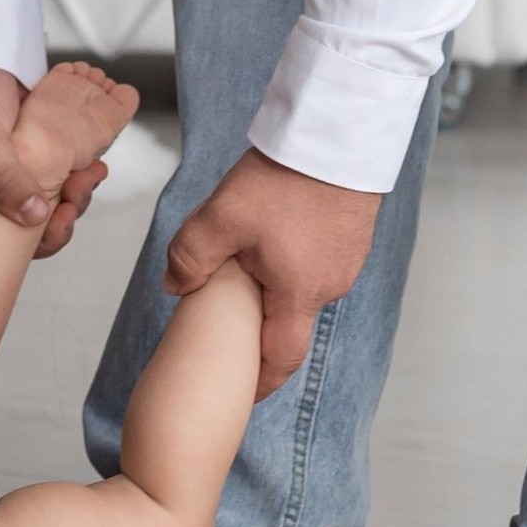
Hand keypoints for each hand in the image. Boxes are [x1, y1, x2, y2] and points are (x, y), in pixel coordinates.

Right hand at [0, 59, 107, 257]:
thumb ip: (2, 178)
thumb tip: (34, 217)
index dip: (1, 258)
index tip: (33, 243)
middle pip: (17, 234)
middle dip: (52, 226)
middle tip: (72, 206)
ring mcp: (9, 173)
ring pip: (44, 206)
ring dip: (72, 197)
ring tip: (91, 175)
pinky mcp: (34, 152)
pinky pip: (58, 176)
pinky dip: (77, 174)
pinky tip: (93, 164)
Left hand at [164, 149, 381, 398]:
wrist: (337, 134)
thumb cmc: (285, 178)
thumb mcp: (222, 216)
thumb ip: (191, 257)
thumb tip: (175, 287)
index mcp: (298, 293)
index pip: (280, 358)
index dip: (260, 381)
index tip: (241, 392)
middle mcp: (328, 286)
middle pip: (289, 322)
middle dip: (259, 323)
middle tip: (229, 313)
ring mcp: (345, 262)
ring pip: (301, 289)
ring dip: (275, 285)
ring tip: (247, 258)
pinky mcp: (350, 238)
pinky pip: (315, 264)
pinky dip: (292, 262)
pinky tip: (273, 232)